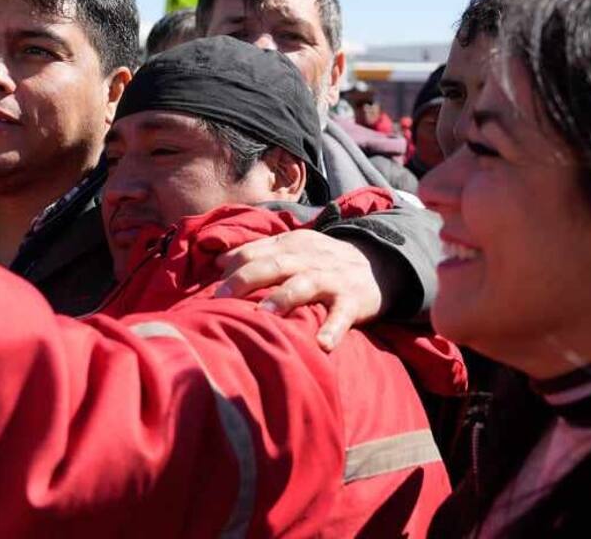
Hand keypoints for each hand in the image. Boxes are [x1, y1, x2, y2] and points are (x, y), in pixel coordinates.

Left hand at [213, 230, 382, 351]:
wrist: (378, 265)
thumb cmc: (322, 262)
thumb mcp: (293, 249)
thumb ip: (259, 253)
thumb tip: (218, 261)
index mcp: (292, 245)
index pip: (257, 251)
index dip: (234, 265)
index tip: (213, 285)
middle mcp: (310, 259)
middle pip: (275, 264)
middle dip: (246, 279)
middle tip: (221, 298)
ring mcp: (332, 279)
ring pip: (305, 284)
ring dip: (284, 298)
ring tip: (264, 314)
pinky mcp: (353, 301)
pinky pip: (342, 315)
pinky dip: (333, 329)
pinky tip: (322, 344)